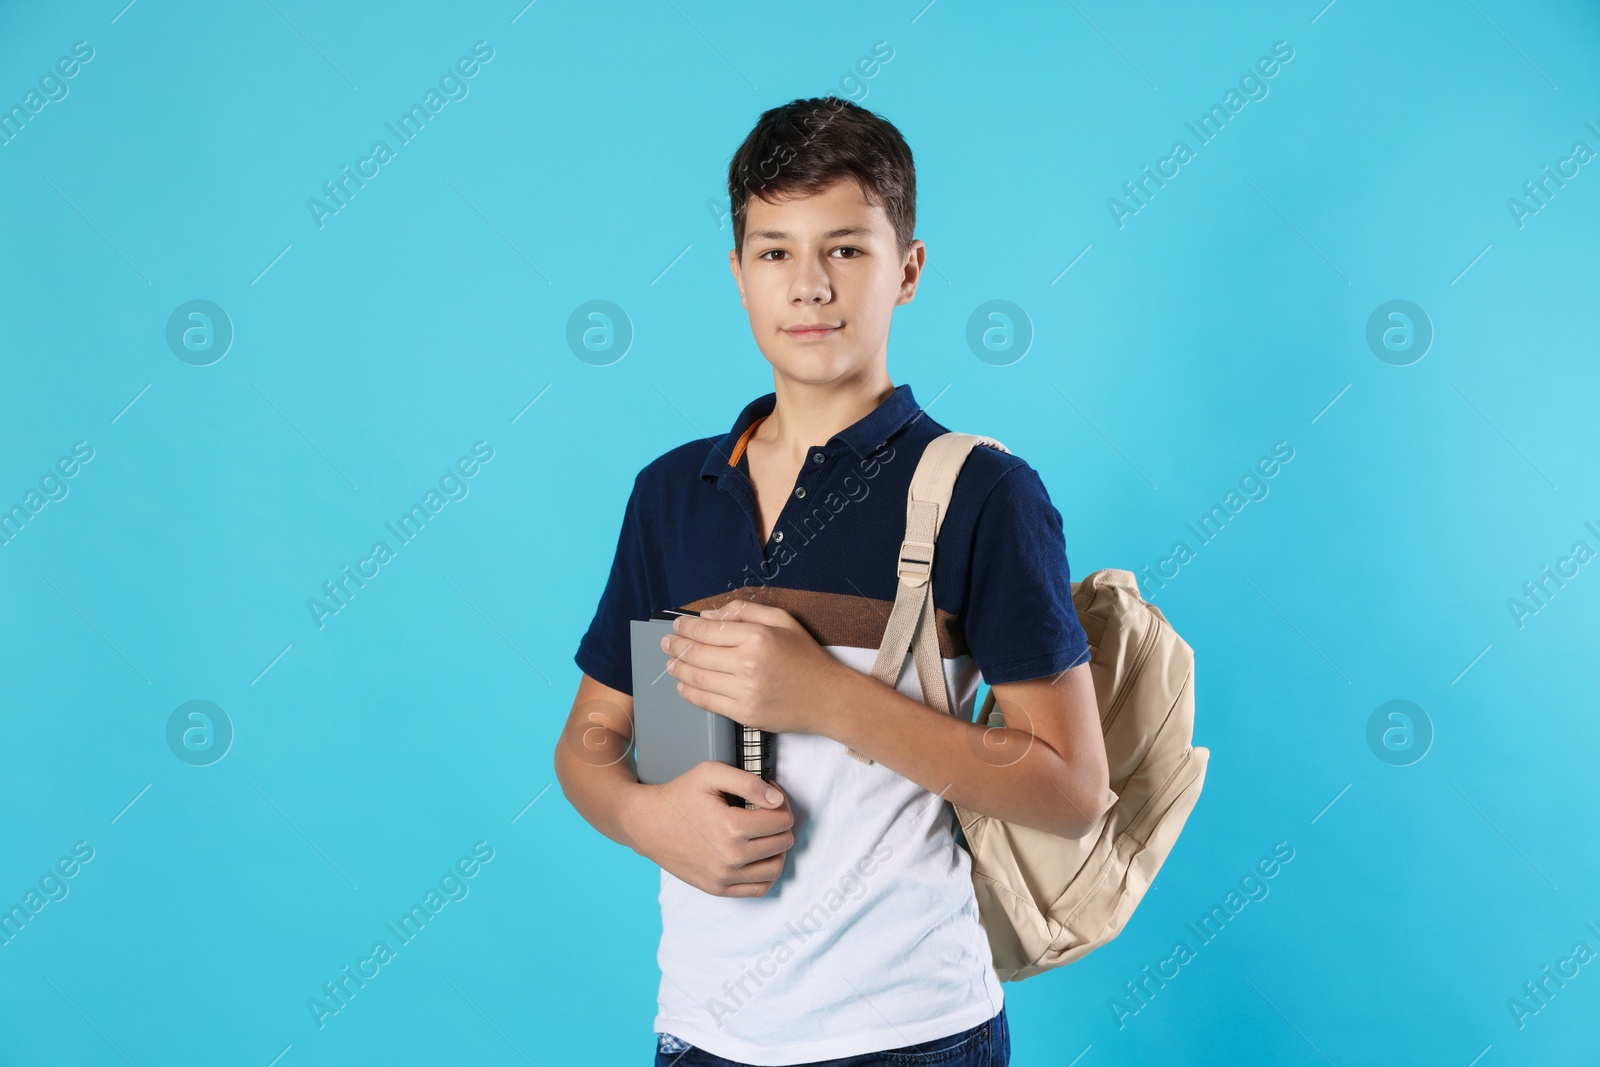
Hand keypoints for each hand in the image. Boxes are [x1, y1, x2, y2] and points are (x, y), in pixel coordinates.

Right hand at [624, 761, 793, 896]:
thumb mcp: (711, 773)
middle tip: (766, 811)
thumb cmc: (679, 795)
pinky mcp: (717, 888)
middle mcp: (730, 857)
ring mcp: (724, 877)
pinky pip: (759, 888)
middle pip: (783, 843)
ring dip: (778, 849)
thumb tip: (777, 801)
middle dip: (780, 823)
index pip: (782, 820)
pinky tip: (759, 856)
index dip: (780, 803)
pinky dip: (767, 873)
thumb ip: (749, 782)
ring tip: (765, 834)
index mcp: (732, 827)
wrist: (647, 824)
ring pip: (776, 868)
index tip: (768, 795)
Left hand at [661, 600, 843, 734]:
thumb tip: (708, 616)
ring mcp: (745, 692)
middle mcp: (748, 664)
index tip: (677, 625)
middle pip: (697, 653)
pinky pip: (707, 702)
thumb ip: (745, 611)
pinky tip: (682, 685)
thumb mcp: (782, 620)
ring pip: (697, 679)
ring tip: (670, 663)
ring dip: (678, 669)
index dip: (686, 627)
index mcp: (757, 637)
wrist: (828, 698)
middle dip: (675, 646)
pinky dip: (689, 693)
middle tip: (666, 643)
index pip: (708, 630)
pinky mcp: (745, 714)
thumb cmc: (806, 657)